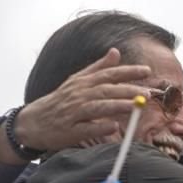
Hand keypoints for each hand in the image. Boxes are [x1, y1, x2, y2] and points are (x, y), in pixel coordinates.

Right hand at [14, 48, 152, 152]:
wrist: (34, 121)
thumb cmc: (61, 101)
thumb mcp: (77, 80)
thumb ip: (98, 67)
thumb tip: (115, 52)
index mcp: (83, 82)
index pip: (109, 74)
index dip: (128, 72)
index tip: (147, 71)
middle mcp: (79, 95)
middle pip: (106, 90)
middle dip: (128, 90)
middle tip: (148, 93)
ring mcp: (74, 113)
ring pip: (98, 107)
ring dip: (117, 105)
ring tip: (136, 106)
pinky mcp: (70, 131)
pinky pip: (86, 128)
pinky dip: (100, 127)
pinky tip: (114, 127)